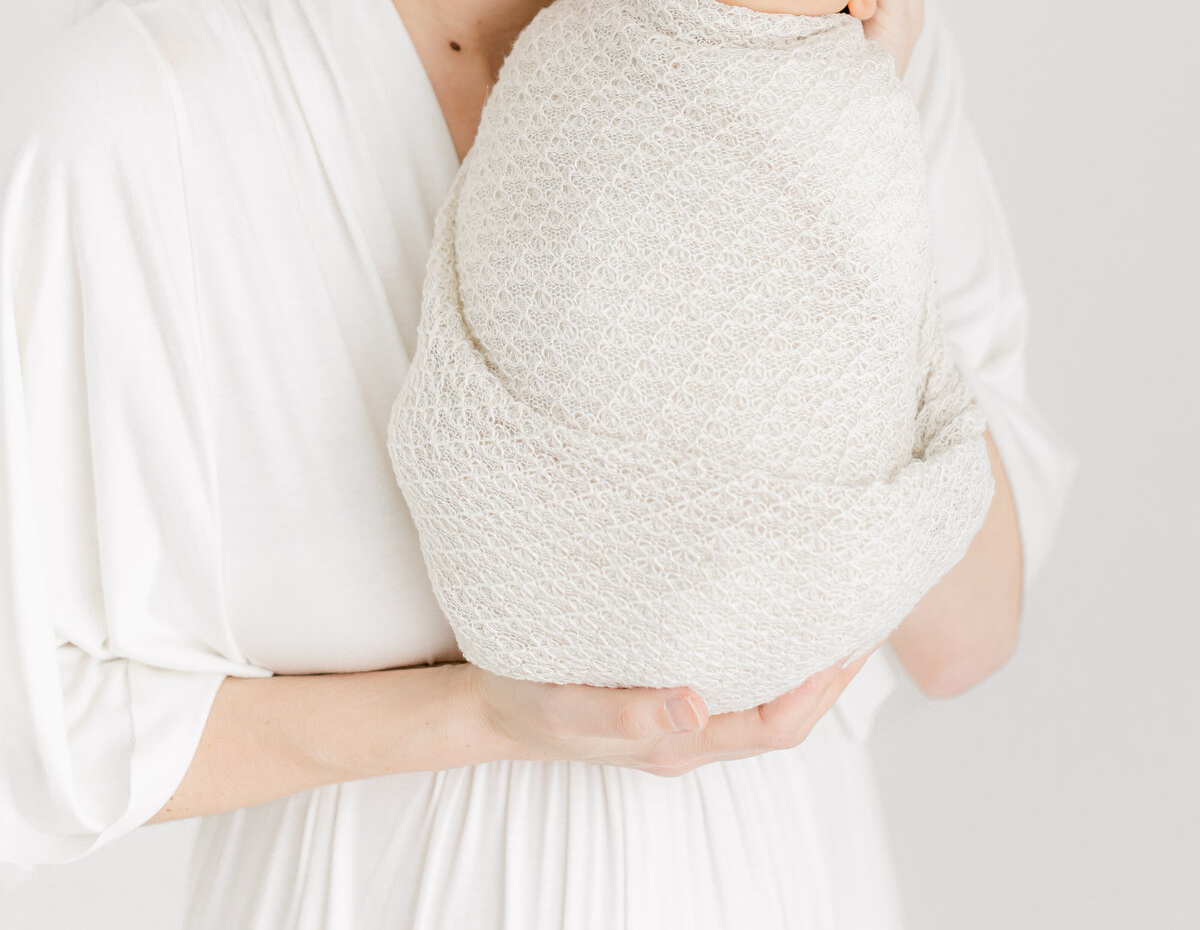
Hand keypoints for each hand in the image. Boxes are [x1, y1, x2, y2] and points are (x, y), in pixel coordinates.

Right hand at [461, 647, 879, 777]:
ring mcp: (681, 718)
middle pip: (782, 714)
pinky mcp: (667, 692)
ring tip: (831, 607)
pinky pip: (734, 680)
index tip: (850, 644)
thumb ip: (626, 713)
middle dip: (828, 674)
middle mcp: (690, 734)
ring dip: (802, 661)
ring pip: (762, 698)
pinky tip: (769, 613)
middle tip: (864, 613)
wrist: (488, 708)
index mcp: (677, 743)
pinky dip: (765, 651)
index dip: (819, 691)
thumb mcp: (566, 707)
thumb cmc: (526, 703)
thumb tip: (693, 704)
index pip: (773, 726)